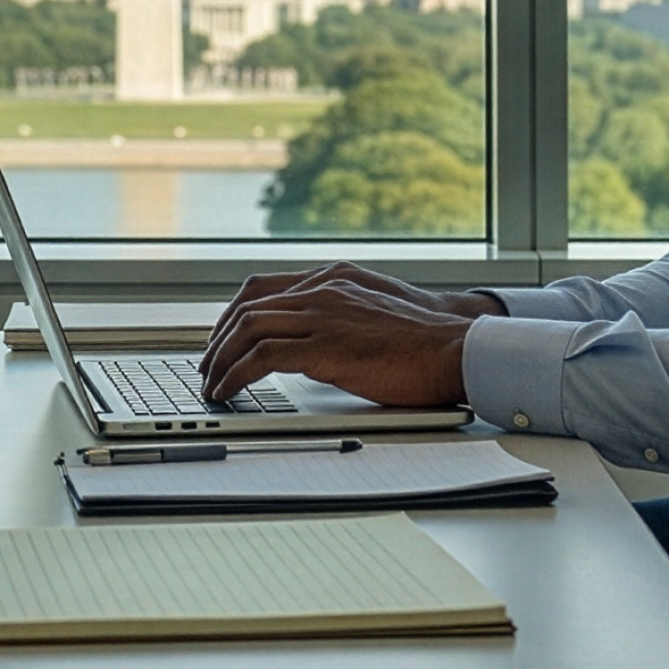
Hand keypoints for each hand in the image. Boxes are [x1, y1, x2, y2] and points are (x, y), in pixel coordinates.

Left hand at [204, 266, 483, 409]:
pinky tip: (229, 389)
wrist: (461, 346)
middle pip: (248, 306)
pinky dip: (236, 373)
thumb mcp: (378, 310)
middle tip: (208, 366)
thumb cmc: (429, 337)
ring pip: (248, 328)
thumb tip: (318, 341)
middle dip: (218, 339)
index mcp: (334, 278)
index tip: (221, 338)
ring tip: (212, 383)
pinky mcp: (327, 347)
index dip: (233, 314)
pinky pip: (263, 356)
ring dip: (221, 358)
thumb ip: (344, 314)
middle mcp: (323, 289)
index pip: (263, 287)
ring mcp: (324, 315)